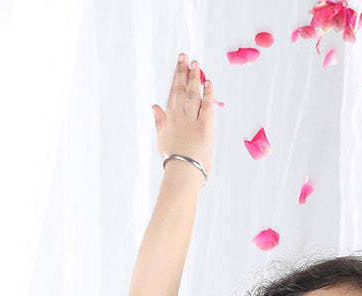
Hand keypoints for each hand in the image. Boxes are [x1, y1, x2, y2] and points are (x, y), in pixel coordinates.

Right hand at [151, 54, 213, 174]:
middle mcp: (179, 116)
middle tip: (186, 56)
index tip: (180, 63)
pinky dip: (207, 93)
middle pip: (181, 89)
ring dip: (195, 78)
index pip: (172, 92)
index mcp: (169, 118)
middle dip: (183, 71)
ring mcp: (191, 121)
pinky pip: (206, 106)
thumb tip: (154, 106)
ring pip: (192, 94)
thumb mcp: (162, 138)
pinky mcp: (204, 127)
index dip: (176, 76)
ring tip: (196, 64)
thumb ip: (159, 121)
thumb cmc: (173, 158)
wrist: (182, 173)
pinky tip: (208, 82)